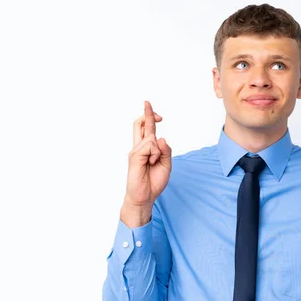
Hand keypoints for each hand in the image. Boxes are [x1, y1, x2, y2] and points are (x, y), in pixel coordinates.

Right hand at [121, 101, 171, 225]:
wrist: (145, 197)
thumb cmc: (153, 181)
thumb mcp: (166, 164)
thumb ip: (166, 151)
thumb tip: (162, 138)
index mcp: (146, 149)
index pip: (146, 129)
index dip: (150, 117)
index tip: (155, 112)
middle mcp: (139, 147)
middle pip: (141, 125)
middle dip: (146, 113)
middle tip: (148, 103)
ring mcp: (135, 151)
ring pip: (151, 138)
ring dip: (158, 151)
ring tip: (153, 163)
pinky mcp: (134, 156)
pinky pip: (150, 146)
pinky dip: (154, 154)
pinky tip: (150, 163)